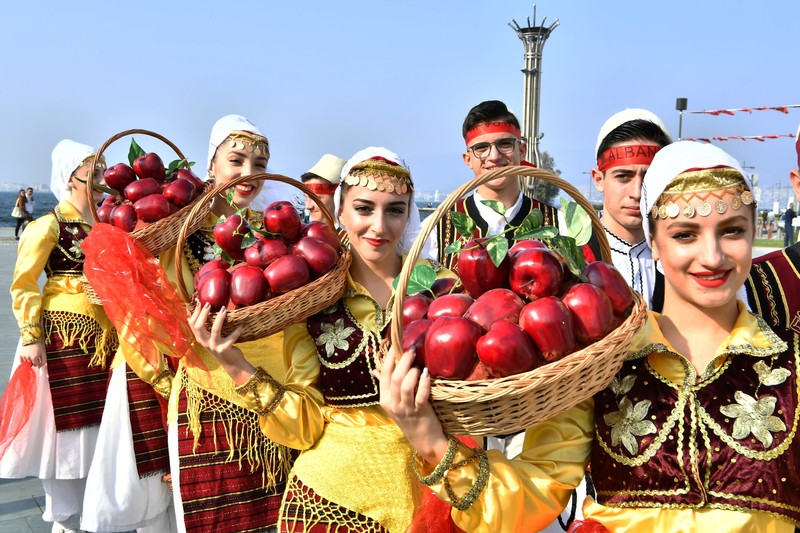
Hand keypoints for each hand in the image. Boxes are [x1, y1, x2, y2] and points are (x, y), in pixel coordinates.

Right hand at [20, 342, 45, 367]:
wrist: (33, 339)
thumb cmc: (39, 346)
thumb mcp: (44, 354)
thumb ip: (43, 362)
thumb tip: (39, 367)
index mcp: (34, 357)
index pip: (36, 365)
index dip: (37, 362)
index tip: (38, 359)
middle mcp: (28, 357)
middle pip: (31, 364)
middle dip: (33, 361)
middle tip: (34, 356)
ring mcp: (24, 356)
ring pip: (26, 363)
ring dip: (28, 360)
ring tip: (31, 354)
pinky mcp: (20, 354)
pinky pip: (21, 361)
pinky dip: (23, 360)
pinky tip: (26, 356)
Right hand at [188, 301, 253, 384]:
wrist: (232, 364)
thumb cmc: (221, 347)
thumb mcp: (210, 339)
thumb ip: (205, 329)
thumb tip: (200, 312)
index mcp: (200, 338)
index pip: (192, 324)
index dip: (194, 312)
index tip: (198, 302)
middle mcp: (205, 343)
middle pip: (199, 326)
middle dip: (203, 313)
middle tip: (209, 304)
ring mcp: (214, 346)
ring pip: (215, 330)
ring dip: (220, 318)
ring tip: (224, 309)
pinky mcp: (225, 349)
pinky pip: (232, 337)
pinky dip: (238, 330)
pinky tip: (243, 325)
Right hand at [375, 346, 448, 465]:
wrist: (423, 440)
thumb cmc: (410, 417)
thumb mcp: (394, 403)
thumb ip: (386, 386)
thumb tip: (375, 370)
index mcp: (384, 398)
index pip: (384, 374)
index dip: (389, 358)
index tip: (396, 344)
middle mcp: (392, 403)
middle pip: (394, 378)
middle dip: (404, 361)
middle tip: (412, 350)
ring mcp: (405, 409)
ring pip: (406, 385)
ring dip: (413, 372)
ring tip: (419, 366)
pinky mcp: (420, 412)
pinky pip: (421, 395)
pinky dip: (424, 382)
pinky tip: (427, 374)